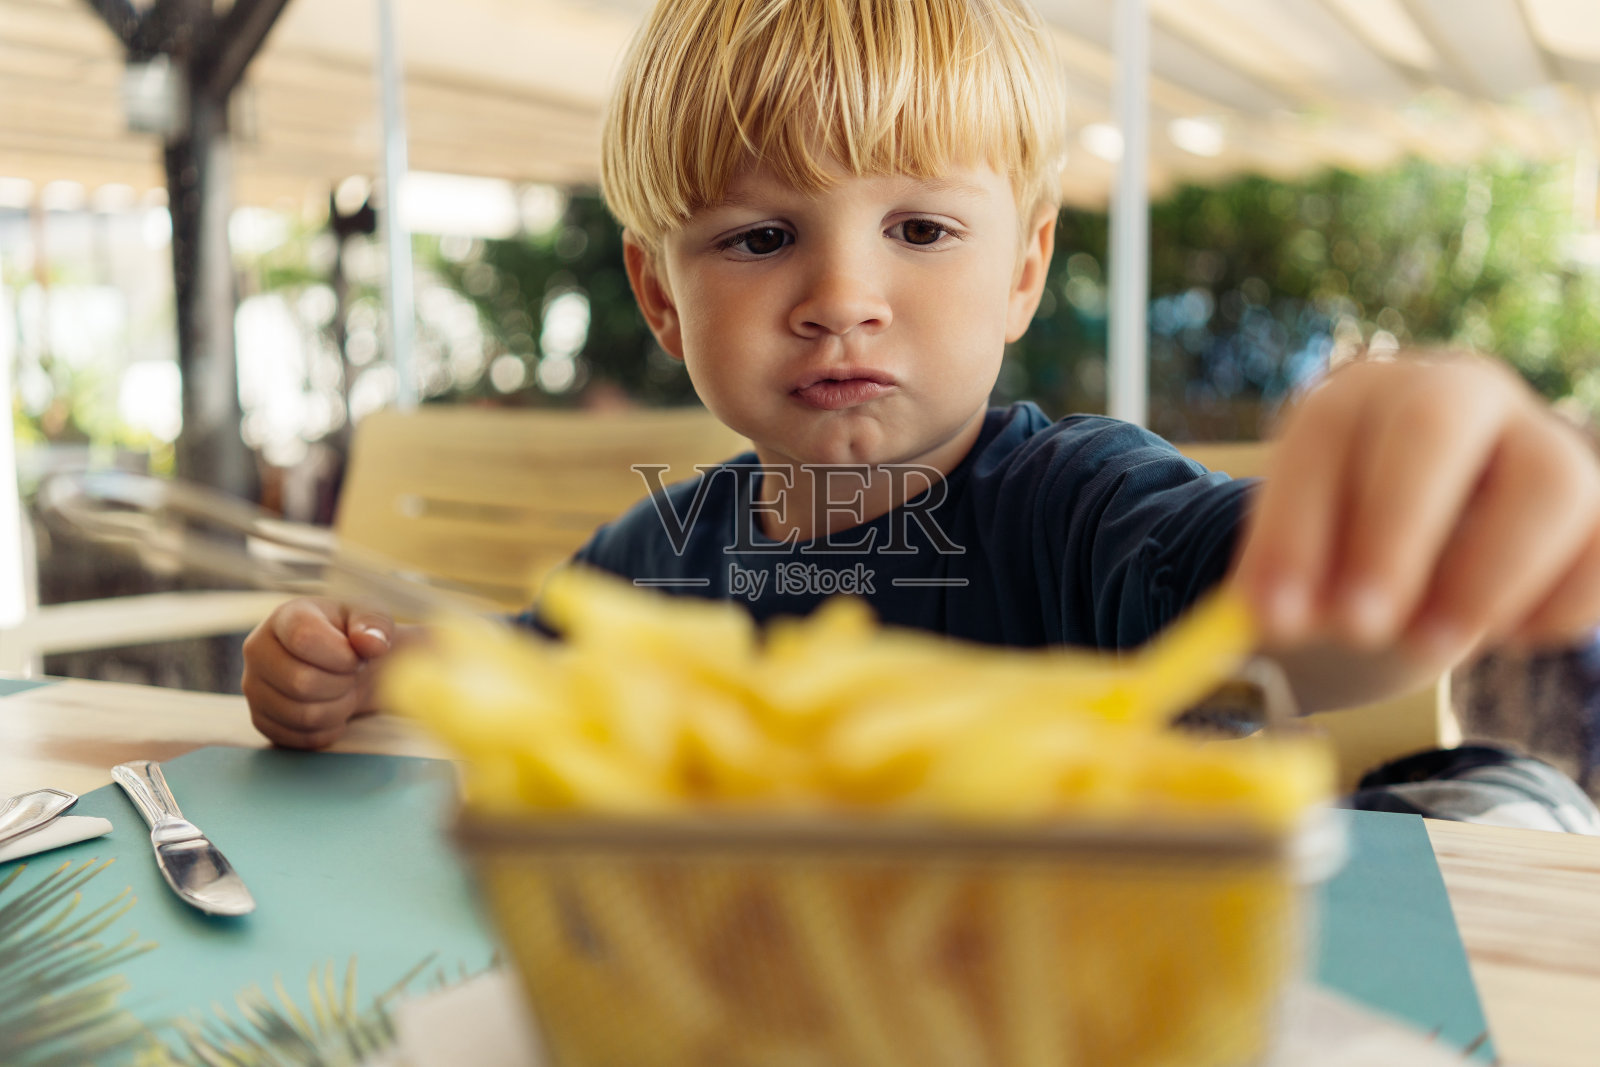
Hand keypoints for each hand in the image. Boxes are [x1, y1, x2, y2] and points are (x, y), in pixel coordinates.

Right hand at [241, 597, 396, 749]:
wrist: (343, 662)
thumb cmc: (354, 635)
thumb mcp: (372, 618)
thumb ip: (374, 624)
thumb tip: (372, 644)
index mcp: (285, 617)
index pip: (304, 638)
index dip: (341, 655)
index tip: (358, 656)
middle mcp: (258, 649)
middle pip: (301, 682)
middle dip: (342, 684)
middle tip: (354, 676)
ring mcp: (254, 687)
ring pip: (302, 714)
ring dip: (339, 708)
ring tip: (345, 690)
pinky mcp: (260, 719)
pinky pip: (299, 738)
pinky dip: (328, 730)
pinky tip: (334, 708)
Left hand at [1233, 354, 1599, 687]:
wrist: (1416, 564)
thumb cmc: (1340, 557)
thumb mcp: (1297, 565)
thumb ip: (1285, 587)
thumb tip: (1277, 622)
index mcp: (1361, 395)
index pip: (1327, 431)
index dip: (1296, 526)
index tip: (1274, 617)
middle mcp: (1457, 393)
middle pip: (1433, 427)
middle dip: (1393, 534)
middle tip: (1357, 627)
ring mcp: (1542, 441)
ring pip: (1547, 483)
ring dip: (1483, 579)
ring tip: (1426, 650)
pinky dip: (1551, 609)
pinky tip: (1499, 638)